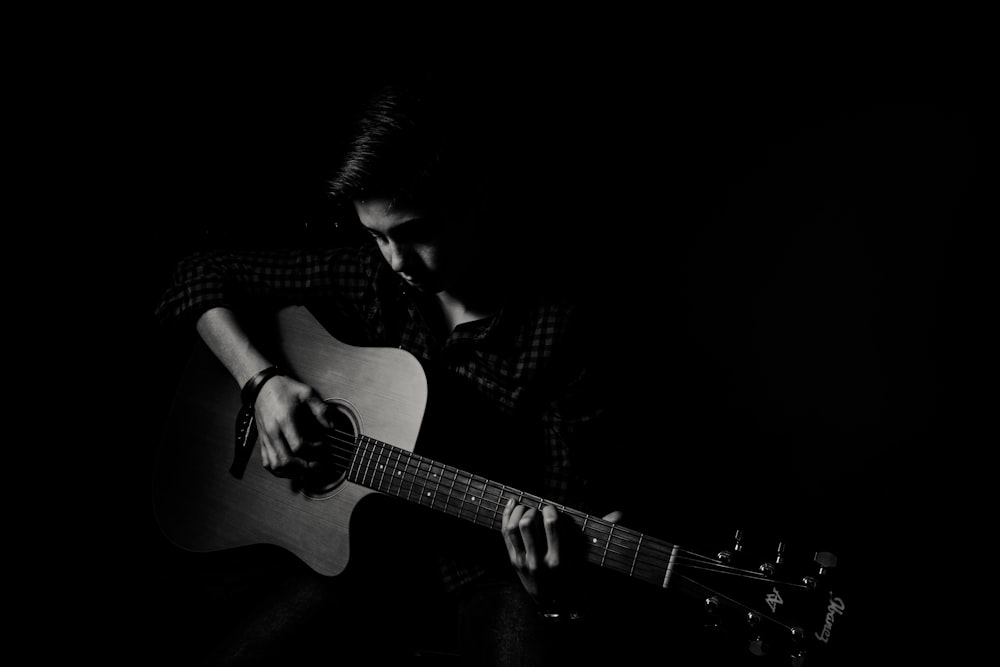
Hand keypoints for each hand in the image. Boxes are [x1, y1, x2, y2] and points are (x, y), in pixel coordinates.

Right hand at [253, 375, 332, 477]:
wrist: (262, 387)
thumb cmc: (284, 389)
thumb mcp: (306, 392)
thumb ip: (321, 409)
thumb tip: (332, 426)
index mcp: (285, 420)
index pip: (298, 446)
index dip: (314, 451)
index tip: (323, 446)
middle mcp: (273, 432)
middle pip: (287, 461)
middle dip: (305, 468)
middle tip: (318, 465)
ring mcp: (266, 439)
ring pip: (276, 466)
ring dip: (293, 473)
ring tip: (307, 469)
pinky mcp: (262, 442)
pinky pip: (268, 464)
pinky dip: (280, 471)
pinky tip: (292, 469)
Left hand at [502, 499, 623, 606]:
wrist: (555, 603)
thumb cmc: (574, 576)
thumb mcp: (586, 559)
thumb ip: (601, 534)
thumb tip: (619, 514)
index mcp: (559, 560)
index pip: (551, 525)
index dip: (550, 511)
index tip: (552, 509)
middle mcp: (539, 562)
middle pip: (528, 524)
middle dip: (533, 510)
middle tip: (538, 509)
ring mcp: (524, 562)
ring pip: (514, 528)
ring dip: (519, 511)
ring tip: (526, 507)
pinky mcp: (514, 561)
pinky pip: (506, 533)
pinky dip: (507, 515)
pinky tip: (513, 504)